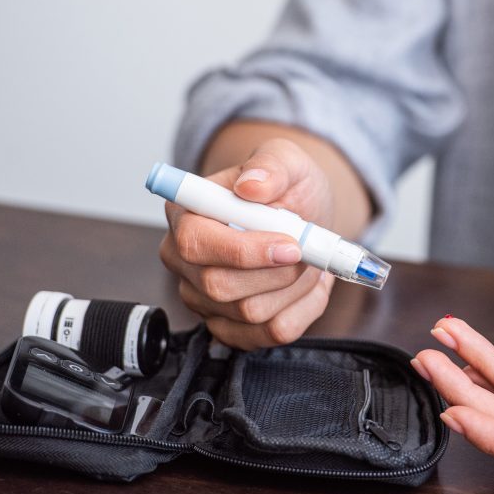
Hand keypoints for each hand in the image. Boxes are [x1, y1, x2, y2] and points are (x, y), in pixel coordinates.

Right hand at [159, 138, 336, 348]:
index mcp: (186, 214)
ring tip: (309, 259)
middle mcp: (184, 260)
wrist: (304, 212)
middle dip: (279, 272)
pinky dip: (303, 309)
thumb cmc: (286, 186)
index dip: (245, 251)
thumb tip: (252, 185)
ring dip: (296, 287)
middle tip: (307, 248)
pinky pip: (270, 334)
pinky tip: (308, 284)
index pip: (196, 245)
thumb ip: (270, 166)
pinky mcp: (229, 326)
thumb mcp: (286, 159)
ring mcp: (202, 298)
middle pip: (220, 288)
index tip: (291, 246)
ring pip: (251, 314)